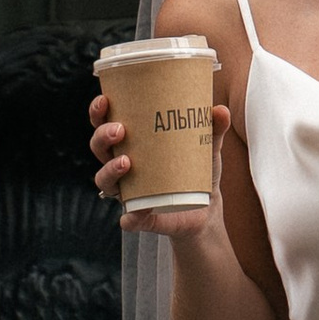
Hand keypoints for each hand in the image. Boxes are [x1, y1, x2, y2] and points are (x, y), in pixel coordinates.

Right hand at [89, 80, 232, 235]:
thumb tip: (220, 110)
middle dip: (102, 137)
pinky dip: (130, 217)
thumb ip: (213, 128)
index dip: (98, 112)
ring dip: (109, 170)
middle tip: (119, 129)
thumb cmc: (197, 169)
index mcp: (132, 143)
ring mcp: (128, 191)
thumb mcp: (207, 146)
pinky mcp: (141, 216)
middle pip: (99, 148)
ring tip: (126, 162)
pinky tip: (137, 211)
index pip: (105, 124)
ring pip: (105, 180)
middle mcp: (122, 165)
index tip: (104, 100)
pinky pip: (129, 219)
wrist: (207, 208)